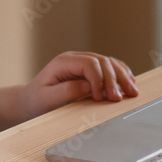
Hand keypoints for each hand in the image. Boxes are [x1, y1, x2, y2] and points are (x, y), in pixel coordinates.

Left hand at [21, 51, 138, 118]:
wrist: (29, 102)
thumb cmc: (36, 102)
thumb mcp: (47, 100)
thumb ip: (67, 91)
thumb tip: (88, 86)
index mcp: (63, 62)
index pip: (89, 63)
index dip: (98, 79)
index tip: (99, 98)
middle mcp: (75, 59)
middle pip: (102, 61)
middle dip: (113, 80)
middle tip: (119, 99)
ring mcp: (83, 63)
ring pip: (109, 62)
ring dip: (122, 76)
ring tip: (132, 92)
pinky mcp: (89, 70)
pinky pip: (110, 67)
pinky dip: (121, 74)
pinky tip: (130, 83)